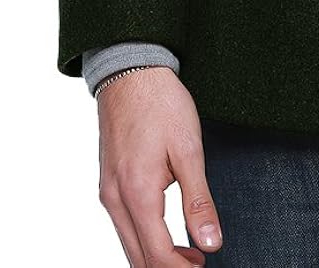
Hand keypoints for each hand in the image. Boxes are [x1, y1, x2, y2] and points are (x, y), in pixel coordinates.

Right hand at [96, 66, 222, 265]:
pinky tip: (165, 233)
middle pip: (138, 260)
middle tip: (199, 262)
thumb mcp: (190, 149)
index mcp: (137, 193)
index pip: (158, 256)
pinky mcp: (107, 184)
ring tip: (189, 253)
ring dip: (155, 258)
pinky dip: (143, 241)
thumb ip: (199, 200)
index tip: (205, 265)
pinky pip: (122, 227)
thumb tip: (211, 242)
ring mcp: (108, 193)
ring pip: (128, 246)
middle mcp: (116, 200)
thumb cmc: (162, 104)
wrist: (131, 71)